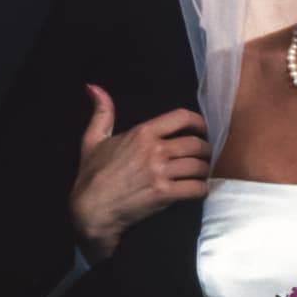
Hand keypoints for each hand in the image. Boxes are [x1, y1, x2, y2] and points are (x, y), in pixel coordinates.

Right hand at [70, 84, 209, 262]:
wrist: (91, 209)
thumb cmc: (91, 174)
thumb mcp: (92, 139)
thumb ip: (102, 112)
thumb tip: (93, 87)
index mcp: (142, 133)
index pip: (182, 118)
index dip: (199, 122)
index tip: (202, 130)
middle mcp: (155, 150)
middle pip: (196, 144)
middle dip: (205, 150)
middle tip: (204, 156)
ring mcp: (161, 172)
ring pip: (199, 166)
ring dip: (204, 170)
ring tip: (201, 173)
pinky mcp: (165, 194)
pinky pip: (196, 188)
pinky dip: (202, 188)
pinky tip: (198, 189)